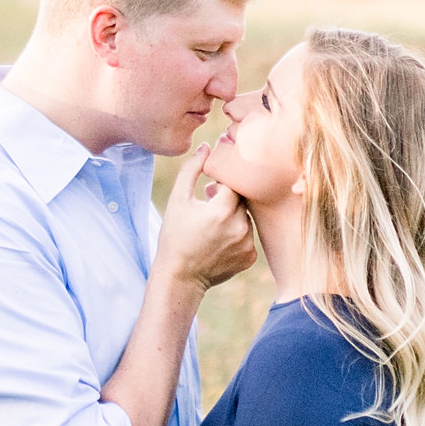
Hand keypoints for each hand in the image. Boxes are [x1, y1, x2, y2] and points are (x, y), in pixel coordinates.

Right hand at [154, 144, 257, 293]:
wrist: (179, 278)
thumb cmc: (174, 237)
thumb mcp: (178, 200)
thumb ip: (192, 169)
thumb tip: (207, 147)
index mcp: (222, 210)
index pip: (234, 182)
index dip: (221, 182)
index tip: (209, 187)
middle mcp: (240, 227)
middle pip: (243, 199)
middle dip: (227, 198)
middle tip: (209, 204)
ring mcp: (247, 244)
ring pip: (247, 217)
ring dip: (233, 216)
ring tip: (212, 225)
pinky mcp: (250, 258)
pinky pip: (248, 236)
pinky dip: (237, 234)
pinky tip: (219, 241)